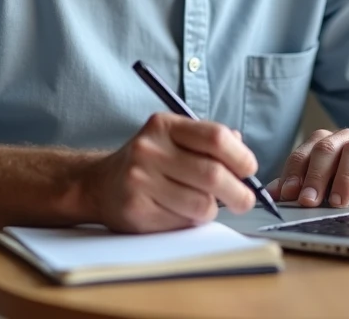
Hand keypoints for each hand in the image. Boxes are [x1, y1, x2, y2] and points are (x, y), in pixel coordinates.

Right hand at [84, 113, 257, 232]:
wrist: (99, 184)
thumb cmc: (148, 161)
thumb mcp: (174, 138)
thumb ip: (208, 141)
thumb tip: (242, 151)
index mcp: (164, 126)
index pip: (215, 138)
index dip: (241, 157)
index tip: (249, 170)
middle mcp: (150, 150)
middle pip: (213, 175)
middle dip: (239, 193)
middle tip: (245, 201)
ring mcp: (141, 180)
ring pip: (202, 204)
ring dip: (212, 209)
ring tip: (202, 203)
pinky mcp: (137, 209)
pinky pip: (183, 222)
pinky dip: (191, 221)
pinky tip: (179, 211)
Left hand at [266, 128, 348, 207]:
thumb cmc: (348, 173)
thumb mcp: (322, 177)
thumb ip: (298, 183)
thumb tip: (271, 195)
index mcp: (322, 142)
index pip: (302, 155)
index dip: (293, 174)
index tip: (288, 194)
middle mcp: (343, 140)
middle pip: (325, 151)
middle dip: (315, 177)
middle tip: (308, 201)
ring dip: (343, 178)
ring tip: (337, 202)